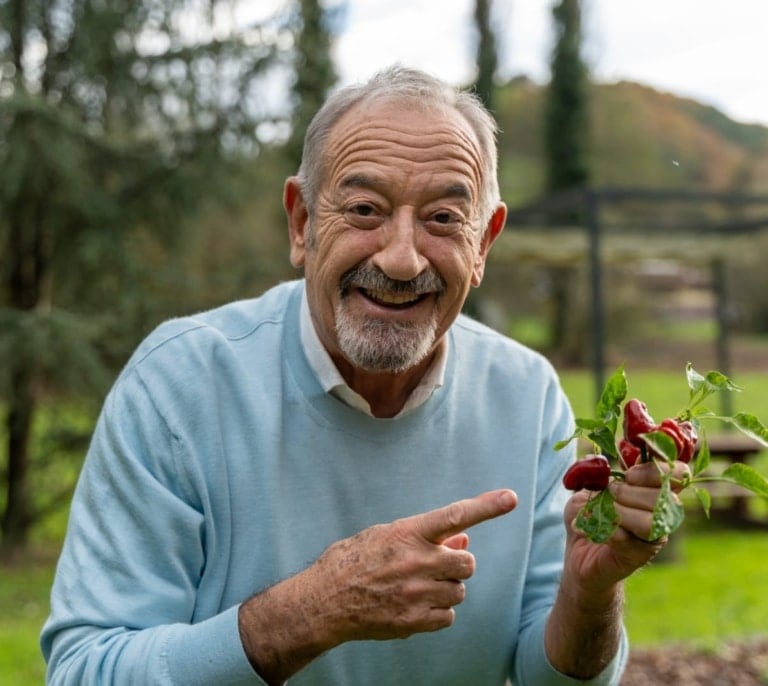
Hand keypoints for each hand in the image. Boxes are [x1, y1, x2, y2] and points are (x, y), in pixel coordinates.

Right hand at [238, 489, 516, 683]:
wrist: (325, 601)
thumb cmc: (353, 561)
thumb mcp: (385, 536)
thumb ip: (425, 537)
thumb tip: (462, 541)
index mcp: (408, 533)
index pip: (456, 515)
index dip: (486, 506)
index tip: (510, 498)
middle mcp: (417, 561)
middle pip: (467, 564)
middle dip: (458, 564)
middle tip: (437, 565)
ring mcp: (417, 593)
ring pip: (458, 591)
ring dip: (446, 589)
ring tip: (416, 586)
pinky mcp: (414, 621)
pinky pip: (448, 616)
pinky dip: (438, 612)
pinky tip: (415, 605)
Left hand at [563, 460, 690, 591]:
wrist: (577, 552)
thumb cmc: (588, 514)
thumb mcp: (590, 487)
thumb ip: (602, 473)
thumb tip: (608, 462)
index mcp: (654, 489)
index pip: (679, 473)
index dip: (657, 470)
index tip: (629, 475)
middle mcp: (662, 513)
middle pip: (665, 497)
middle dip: (630, 492)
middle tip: (610, 494)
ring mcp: (653, 536)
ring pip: (651, 521)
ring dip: (621, 512)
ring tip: (603, 512)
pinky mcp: (638, 556)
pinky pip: (628, 539)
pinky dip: (605, 529)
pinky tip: (590, 528)